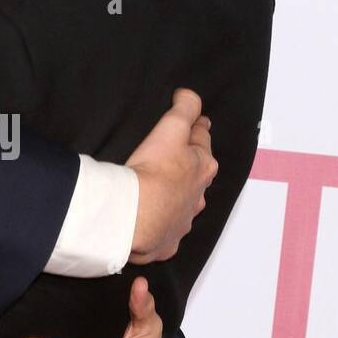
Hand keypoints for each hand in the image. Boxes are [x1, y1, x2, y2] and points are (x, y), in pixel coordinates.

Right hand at [126, 87, 217, 262]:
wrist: (135, 216)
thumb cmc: (153, 171)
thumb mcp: (171, 128)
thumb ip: (184, 107)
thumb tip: (189, 96)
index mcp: (203, 167)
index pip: (202, 140)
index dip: (197, 128)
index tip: (196, 123)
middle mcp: (198, 195)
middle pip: (198, 175)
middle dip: (192, 166)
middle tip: (178, 158)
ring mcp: (183, 220)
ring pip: (186, 204)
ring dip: (178, 197)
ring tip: (163, 192)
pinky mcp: (167, 242)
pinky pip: (168, 230)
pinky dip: (163, 225)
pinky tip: (153, 222)